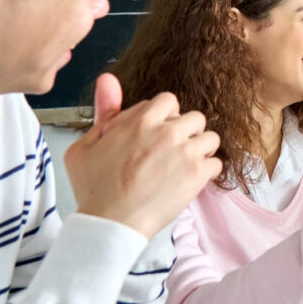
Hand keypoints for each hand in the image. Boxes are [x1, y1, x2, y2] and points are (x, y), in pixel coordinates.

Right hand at [64, 74, 221, 237]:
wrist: (109, 224)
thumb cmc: (94, 188)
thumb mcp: (85, 145)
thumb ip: (104, 111)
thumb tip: (108, 78)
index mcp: (142, 120)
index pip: (168, 100)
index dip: (164, 116)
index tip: (156, 133)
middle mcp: (167, 132)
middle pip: (195, 117)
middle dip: (186, 131)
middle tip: (172, 151)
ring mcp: (185, 153)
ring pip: (211, 137)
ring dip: (200, 149)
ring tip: (184, 164)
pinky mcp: (197, 175)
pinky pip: (217, 163)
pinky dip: (207, 172)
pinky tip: (191, 180)